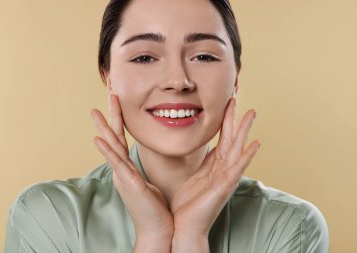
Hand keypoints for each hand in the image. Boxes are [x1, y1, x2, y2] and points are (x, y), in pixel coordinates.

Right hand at [90, 94, 172, 249]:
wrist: (159, 230)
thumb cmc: (156, 207)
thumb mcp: (151, 182)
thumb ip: (144, 169)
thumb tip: (151, 157)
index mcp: (129, 167)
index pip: (123, 137)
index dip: (120, 118)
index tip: (118, 99)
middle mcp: (123, 169)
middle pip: (115, 136)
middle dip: (110, 115)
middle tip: (107, 93)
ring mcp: (124, 176)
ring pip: (112, 147)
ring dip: (103, 128)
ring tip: (94, 110)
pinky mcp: (129, 184)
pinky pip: (117, 164)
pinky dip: (107, 151)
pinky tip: (98, 139)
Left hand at [170, 98, 260, 238]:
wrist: (185, 226)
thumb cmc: (188, 205)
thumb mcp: (195, 178)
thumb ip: (203, 164)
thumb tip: (207, 149)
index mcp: (214, 166)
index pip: (221, 138)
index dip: (223, 121)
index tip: (226, 103)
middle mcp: (222, 170)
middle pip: (230, 138)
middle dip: (234, 118)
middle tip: (236, 98)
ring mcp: (225, 178)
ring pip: (236, 148)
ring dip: (244, 130)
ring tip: (251, 113)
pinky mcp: (224, 187)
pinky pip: (237, 168)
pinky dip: (247, 156)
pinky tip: (255, 144)